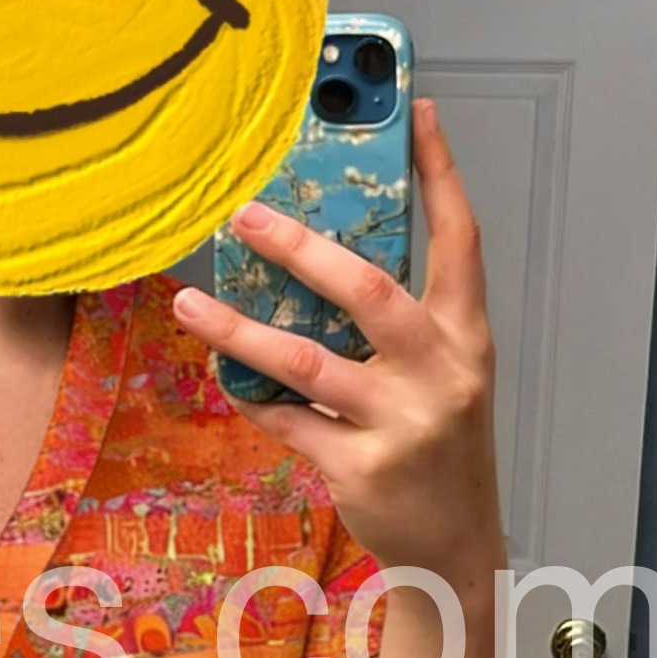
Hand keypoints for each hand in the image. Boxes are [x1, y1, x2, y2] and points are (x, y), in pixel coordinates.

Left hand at [174, 99, 504, 580]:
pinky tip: (224, 376)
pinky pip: (288, 419)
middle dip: (302, 248)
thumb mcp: (442, 375)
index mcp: (467, 337)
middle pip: (369, 291)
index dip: (440, 174)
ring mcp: (401, 423)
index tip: (414, 111)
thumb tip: (322, 254)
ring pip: (307, 362)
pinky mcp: (360, 467)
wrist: (456, 546)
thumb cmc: (438, 444)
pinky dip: (252, 396)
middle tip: (244, 215)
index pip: (461, 240)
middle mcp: (441, 373)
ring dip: (240, 329)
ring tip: (190, 301)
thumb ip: (403, 322)